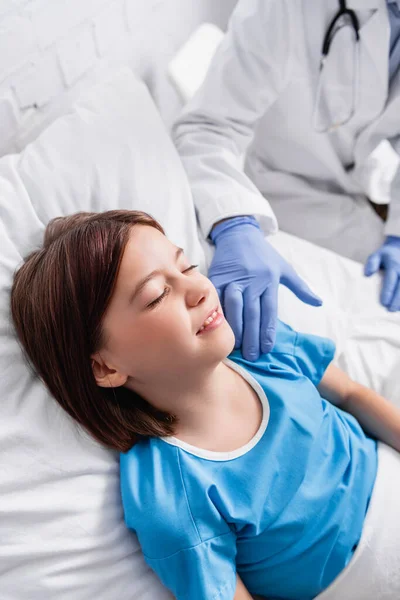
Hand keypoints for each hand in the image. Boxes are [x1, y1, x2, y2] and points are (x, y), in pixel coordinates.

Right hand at [209, 216, 321, 359]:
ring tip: (236, 347)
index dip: (268, 331)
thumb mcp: (284, 268)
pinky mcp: (217, 277)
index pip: (270, 311)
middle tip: (252, 355)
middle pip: (252, 313)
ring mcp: (233, 279)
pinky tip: (218, 329)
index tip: (267, 348)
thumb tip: (318, 303)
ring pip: (234, 307)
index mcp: (269, 280)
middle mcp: (252, 281)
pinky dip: (217, 315)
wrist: (239, 233)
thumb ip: (300, 288)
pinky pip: (217, 299)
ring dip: (235, 329)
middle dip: (252, 336)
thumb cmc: (263, 254)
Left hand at [364, 236, 399, 310]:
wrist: (399, 249)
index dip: (388, 292)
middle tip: (390, 310)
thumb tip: (367, 274)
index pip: (391, 280)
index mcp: (393, 265)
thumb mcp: (376, 256)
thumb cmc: (385, 256)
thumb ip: (371, 264)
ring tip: (395, 310)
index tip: (384, 303)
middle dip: (396, 300)